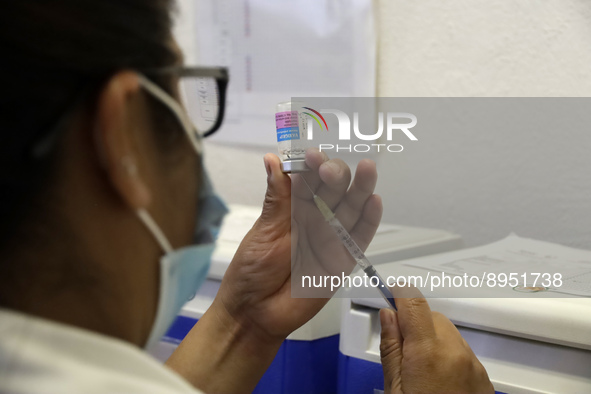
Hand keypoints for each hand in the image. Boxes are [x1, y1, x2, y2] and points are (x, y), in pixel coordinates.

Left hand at [217, 149, 381, 339]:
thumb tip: (273, 160)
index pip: (308, 179)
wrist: (256, 313)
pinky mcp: (343, 259)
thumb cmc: (252, 272)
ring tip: (367, 170)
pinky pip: (360, 237)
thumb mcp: (263, 231)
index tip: (311, 156)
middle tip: (330, 170)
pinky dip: (369, 220)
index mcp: (292, 208)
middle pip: (333, 190)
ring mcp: (330, 238)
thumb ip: (276, 198)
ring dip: (360, 189)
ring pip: (351, 208)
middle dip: (335, 175)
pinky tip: (373, 201)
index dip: (312, 166)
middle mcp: (314, 219)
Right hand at [380, 295, 493, 393]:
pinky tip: (439, 379)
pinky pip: (463, 353)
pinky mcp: (483, 377)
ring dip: (433, 342)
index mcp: (427, 352)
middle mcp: (455, 352)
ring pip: (449, 334)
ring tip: (422, 371)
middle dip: (416, 325)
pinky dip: (449, 357)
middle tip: (403, 349)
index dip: (400, 294)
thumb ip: (391, 349)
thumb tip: (388, 316)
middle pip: (433, 318)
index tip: (391, 293)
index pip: (415, 304)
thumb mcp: (394, 388)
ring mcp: (473, 364)